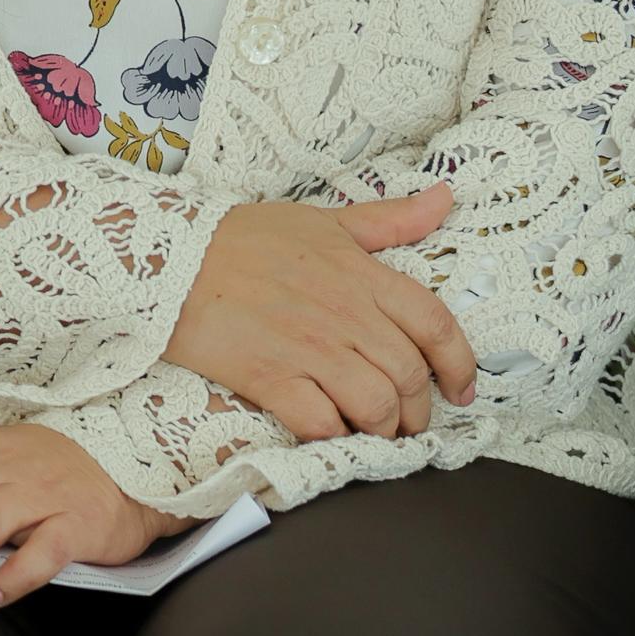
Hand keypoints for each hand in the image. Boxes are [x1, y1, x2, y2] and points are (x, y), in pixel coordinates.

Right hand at [162, 183, 479, 441]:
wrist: (173, 259)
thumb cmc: (247, 238)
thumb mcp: (325, 219)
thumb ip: (390, 218)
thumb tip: (446, 198)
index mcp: (363, 274)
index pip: (435, 323)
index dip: (459, 363)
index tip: (461, 388)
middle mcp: (345, 314)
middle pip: (409, 375)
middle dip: (418, 410)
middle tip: (408, 421)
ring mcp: (309, 348)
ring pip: (375, 405)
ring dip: (382, 429)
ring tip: (373, 433)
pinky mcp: (270, 377)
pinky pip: (320, 423)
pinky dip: (333, 437)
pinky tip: (329, 433)